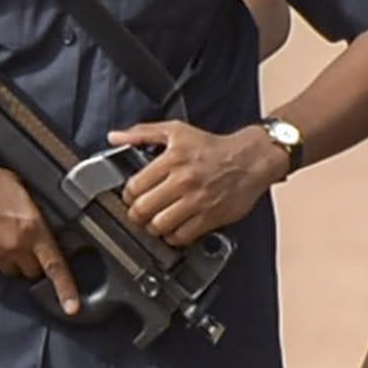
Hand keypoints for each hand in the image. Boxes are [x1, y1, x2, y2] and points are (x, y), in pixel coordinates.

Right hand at [0, 153, 78, 317]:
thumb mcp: (19, 189)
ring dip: (12, 260)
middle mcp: (14, 246)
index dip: (66, 288)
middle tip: (28, 248)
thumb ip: (33, 212)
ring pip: (11, 270)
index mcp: (31, 228)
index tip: (72, 307)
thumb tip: (40, 223)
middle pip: (32, 272)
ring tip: (2, 237)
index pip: (55, 266)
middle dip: (33, 264)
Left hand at [110, 118, 287, 245]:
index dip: (128, 195)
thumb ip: (142, 133)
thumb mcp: (176, 131)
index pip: (134, 187)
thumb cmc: (214, 146)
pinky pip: (182, 236)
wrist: (252, 159)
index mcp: (171, 160)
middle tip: (140, 213)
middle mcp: (183, 181)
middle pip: (143, 209)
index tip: (132, 197)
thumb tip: (114, 137)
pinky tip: (175, 228)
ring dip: (153, 227)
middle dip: (136, 215)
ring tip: (156, 222)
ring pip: (160, 226)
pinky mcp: (211, 217)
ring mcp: (197, 201)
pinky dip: (174, 236)